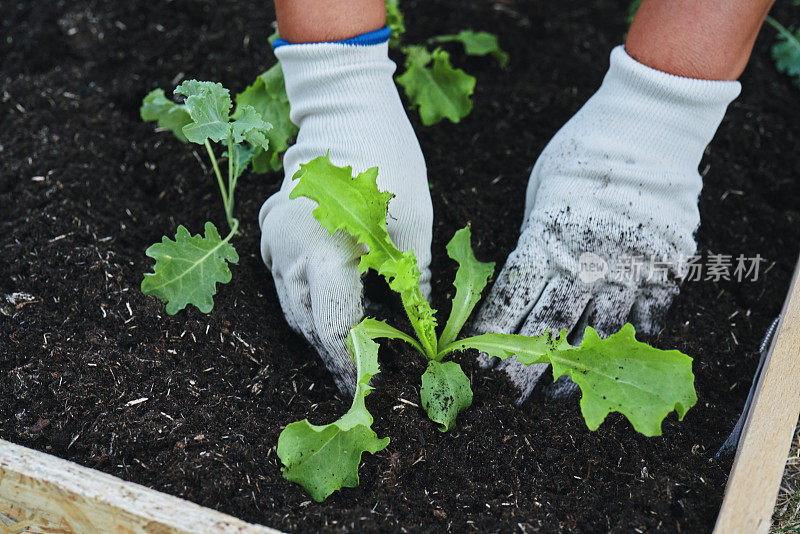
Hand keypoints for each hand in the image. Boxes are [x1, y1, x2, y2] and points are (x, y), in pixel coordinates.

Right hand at [259, 36, 431, 395]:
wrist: (343, 108)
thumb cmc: (386, 160)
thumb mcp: (412, 223)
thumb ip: (412, 281)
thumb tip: (420, 326)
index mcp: (325, 249)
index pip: (336, 326)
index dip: (355, 361)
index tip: (376, 384)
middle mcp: (288, 250)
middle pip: (309, 324)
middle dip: (336, 354)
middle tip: (363, 379)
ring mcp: (273, 240)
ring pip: (293, 307)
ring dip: (320, 331)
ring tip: (349, 355)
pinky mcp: (271, 231)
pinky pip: (286, 281)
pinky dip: (308, 301)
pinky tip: (331, 312)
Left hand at [472, 46, 739, 402]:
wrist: (647, 127)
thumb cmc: (581, 152)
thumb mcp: (540, 194)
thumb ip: (535, 240)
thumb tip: (526, 278)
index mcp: (545, 241)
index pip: (511, 299)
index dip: (492, 334)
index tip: (477, 362)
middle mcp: (583, 263)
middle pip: (548, 326)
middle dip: (524, 365)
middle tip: (508, 396)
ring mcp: (625, 268)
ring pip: (595, 332)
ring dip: (574, 367)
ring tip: (555, 397)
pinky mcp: (661, 267)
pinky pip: (648, 314)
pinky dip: (632, 338)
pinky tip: (616, 359)